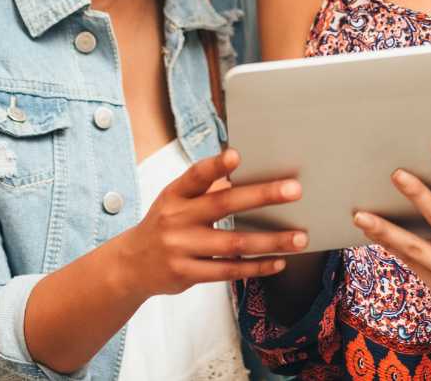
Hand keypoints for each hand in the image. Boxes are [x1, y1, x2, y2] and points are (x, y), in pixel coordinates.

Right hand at [122, 148, 306, 296]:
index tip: (237, 156)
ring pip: (233, 244)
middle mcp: (177, 219)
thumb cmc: (165, 223)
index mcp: (174, 194)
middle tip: (294, 190)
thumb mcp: (175, 200)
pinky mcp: (187, 274)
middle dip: (261, 195)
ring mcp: (181, 248)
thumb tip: (246, 174)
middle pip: (223, 205)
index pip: (195, 176)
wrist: (130, 265)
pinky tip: (278, 261)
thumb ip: (205, 188)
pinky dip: (255, 267)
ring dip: (270, 241)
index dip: (215, 166)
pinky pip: (228, 271)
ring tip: (300, 238)